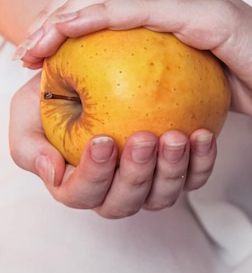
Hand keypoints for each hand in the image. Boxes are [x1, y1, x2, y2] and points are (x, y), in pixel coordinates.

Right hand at [9, 73, 216, 218]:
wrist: (92, 71)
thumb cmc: (56, 94)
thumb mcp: (28, 112)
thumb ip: (30, 144)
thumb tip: (53, 171)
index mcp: (76, 184)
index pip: (81, 194)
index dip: (93, 174)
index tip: (103, 140)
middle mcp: (114, 190)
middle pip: (125, 202)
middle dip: (136, 174)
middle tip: (143, 138)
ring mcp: (149, 183)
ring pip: (162, 195)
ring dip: (171, 170)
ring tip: (176, 137)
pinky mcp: (179, 169)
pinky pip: (194, 176)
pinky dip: (202, 160)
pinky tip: (202, 135)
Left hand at [15, 0, 251, 118]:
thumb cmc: (244, 76)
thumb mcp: (186, 70)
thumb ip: (153, 63)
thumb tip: (112, 84)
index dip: (66, 12)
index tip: (37, 46)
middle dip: (58, 12)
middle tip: (28, 47)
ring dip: (72, 12)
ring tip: (41, 40)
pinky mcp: (212, 13)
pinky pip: (149, 8)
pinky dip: (108, 14)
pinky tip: (77, 29)